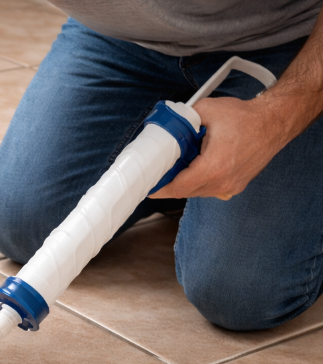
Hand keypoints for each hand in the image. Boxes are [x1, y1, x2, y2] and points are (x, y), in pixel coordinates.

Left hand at [149, 96, 289, 200]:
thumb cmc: (246, 117)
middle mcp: (223, 181)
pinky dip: (200, 181)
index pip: (178, 187)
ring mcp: (231, 186)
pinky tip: (196, 167)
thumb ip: (183, 118)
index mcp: (213, 167)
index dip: (160, 188)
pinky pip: (211, 189)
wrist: (276, 122)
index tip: (148, 186)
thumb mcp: (208, 110)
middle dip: (170, 183)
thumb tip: (167, 123)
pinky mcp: (237, 185)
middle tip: (159, 172)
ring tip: (178, 166)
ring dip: (185, 182)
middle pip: (185, 191)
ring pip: (198, 191)